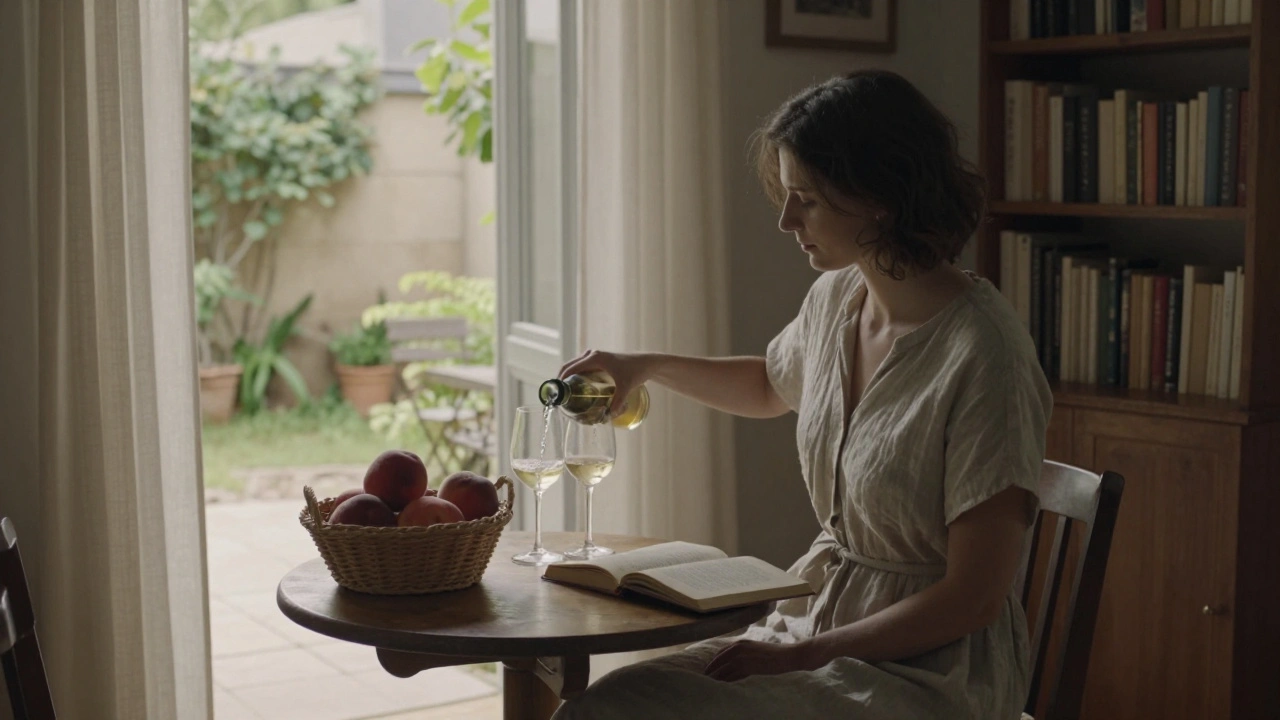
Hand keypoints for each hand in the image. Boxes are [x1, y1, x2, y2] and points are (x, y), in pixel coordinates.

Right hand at [557, 349, 650, 417]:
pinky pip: (581, 367)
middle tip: (559, 398)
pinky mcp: (598, 360)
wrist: (646, 363)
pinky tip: (577, 389)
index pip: (570, 368)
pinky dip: (576, 376)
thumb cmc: (636, 371)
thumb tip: (607, 417)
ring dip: (568, 378)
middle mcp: (592, 355)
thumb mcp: (626, 387)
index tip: (557, 395)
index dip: (560, 380)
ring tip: (566, 395)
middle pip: (568, 367)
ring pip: (574, 367)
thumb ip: (617, 402)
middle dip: (561, 381)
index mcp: (594, 358)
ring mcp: (595, 357)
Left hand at [702, 639, 819, 682]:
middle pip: (719, 662)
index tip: (708, 670)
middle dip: (711, 671)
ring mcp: (743, 658)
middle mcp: (739, 648)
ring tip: (710, 686)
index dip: (713, 663)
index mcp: (740, 643)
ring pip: (724, 670)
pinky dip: (726, 682)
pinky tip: (723, 688)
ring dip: (716, 678)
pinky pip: (733, 677)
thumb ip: (744, 653)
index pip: (720, 654)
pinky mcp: (749, 667)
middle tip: (705, 680)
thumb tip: (735, 663)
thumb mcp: (756, 649)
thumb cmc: (775, 654)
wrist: (789, 655)